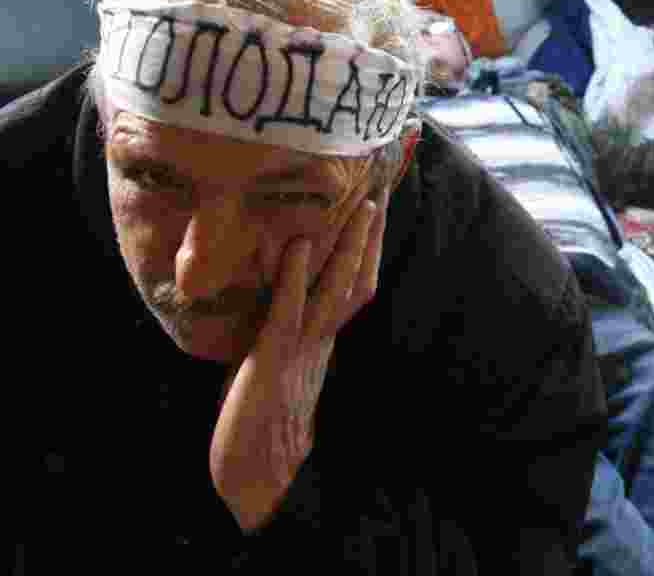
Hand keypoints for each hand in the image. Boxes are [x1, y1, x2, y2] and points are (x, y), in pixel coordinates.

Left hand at [209, 189, 387, 530]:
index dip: (367, 251)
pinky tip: (301, 246)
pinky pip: (288, 312)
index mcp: (322, 342)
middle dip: (369, 239)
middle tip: (380, 193)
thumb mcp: (281, 368)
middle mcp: (320, 340)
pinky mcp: (272, 358)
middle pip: (356, 281)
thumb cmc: (259, 421)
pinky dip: (296, 278)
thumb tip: (285, 303)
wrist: (256, 477)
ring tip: (361, 208)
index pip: (354, 287)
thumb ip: (289, 336)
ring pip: (335, 291)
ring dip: (349, 248)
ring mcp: (301, 348)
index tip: (374, 212)